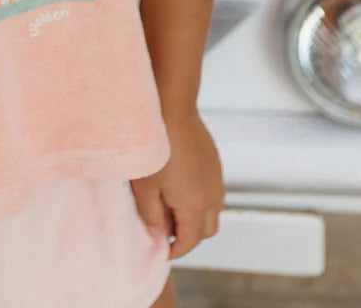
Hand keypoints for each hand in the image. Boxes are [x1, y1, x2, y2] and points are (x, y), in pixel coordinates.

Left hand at [129, 109, 224, 259]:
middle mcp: (212, 197)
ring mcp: (216, 179)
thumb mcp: (144, 185)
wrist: (172, 109)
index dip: (175, 250)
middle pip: (206, 231)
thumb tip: (158, 234)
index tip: (162, 250)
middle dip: (189, 237)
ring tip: (172, 206)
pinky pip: (213, 190)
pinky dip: (201, 198)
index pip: (189, 242)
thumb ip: (151, 215)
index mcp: (194, 207)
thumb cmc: (155, 147)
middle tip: (167, 230)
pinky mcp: (215, 163)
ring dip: (197, 216)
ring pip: (213, 211)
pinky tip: (180, 184)